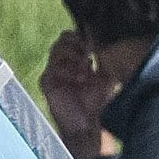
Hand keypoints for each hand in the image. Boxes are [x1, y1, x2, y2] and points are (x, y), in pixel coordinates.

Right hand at [39, 30, 119, 158]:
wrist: (88, 124)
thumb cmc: (98, 101)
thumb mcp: (107, 76)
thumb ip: (106, 57)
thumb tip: (111, 39)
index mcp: (78, 57)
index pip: (76, 35)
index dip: (86, 34)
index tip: (97, 41)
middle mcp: (65, 61)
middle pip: (64, 37)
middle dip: (79, 41)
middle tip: (90, 51)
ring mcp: (54, 70)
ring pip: (57, 48)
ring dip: (73, 54)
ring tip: (86, 67)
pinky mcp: (47, 82)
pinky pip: (51, 67)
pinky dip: (67, 70)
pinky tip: (79, 78)